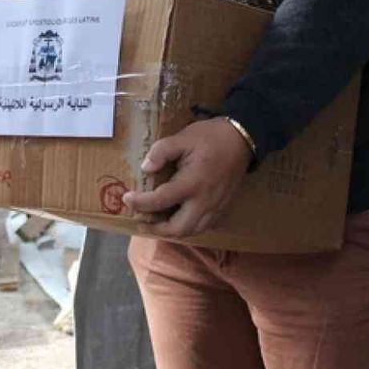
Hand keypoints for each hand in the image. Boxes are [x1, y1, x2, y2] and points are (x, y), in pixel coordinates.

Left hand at [122, 118, 252, 238]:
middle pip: (177, 229)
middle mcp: (204, 202)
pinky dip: (186, 227)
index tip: (126, 198)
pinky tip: (176, 217)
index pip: (160, 201)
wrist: (242, 139)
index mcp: (192, 183)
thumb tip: (145, 169)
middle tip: (140, 219)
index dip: (140, 203)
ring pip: (191, 232)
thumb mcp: (182, 138)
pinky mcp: (222, 208)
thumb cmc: (211, 137)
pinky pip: (202, 227)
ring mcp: (215, 207)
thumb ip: (161, 152)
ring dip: (171, 231)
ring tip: (156, 221)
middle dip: (155, 228)